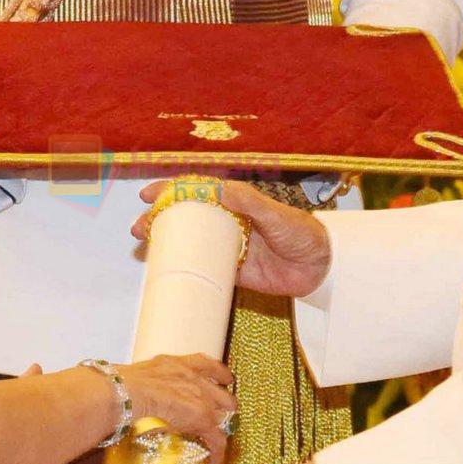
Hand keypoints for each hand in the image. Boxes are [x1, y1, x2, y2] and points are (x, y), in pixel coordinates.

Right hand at [115, 353, 236, 463]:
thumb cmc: (117, 388)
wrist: (122, 395)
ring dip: (223, 426)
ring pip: (227, 412)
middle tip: (221, 416)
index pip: (206, 364)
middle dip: (225, 403)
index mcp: (175, 364)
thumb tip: (132, 401)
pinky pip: (218, 439)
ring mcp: (201, 396)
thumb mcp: (137, 380)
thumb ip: (145, 387)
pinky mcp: (203, 419)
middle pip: (223, 390)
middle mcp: (193, 376)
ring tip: (218, 440)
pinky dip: (216, 454)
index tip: (224, 380)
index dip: (219, 374)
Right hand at [132, 180, 331, 297]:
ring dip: (167, 245)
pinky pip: (206, 271)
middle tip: (139, 227)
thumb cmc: (304, 234)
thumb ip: (250, 203)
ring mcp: (230, 250)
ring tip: (144, 247)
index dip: (171, 191)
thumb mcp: (276, 214)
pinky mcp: (236, 274)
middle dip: (160, 220)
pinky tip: (167, 272)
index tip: (148, 193)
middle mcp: (229, 224)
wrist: (323, 268)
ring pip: (191, 245)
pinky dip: (186, 271)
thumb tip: (221, 189)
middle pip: (187, 219)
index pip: (198, 192)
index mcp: (237, 204)